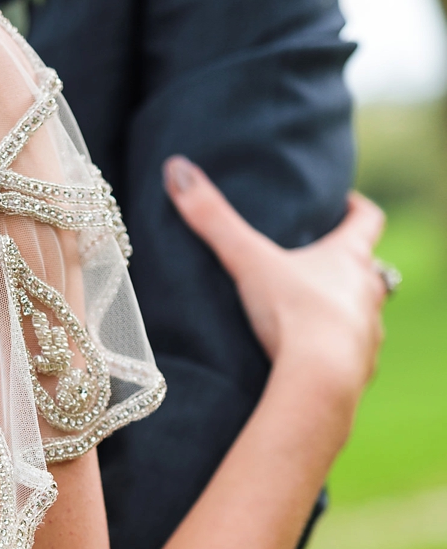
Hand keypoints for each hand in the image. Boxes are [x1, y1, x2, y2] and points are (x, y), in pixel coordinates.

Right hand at [164, 157, 387, 435]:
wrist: (319, 379)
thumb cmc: (293, 314)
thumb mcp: (248, 261)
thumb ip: (213, 220)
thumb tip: (177, 169)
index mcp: (348, 258)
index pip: (367, 219)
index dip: (356, 208)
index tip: (344, 203)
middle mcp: (368, 292)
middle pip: (370, 269)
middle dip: (350, 266)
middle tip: (324, 264)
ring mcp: (370, 333)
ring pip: (365, 314)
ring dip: (347, 311)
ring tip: (317, 317)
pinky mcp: (361, 370)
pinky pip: (355, 357)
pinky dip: (339, 354)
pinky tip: (317, 362)